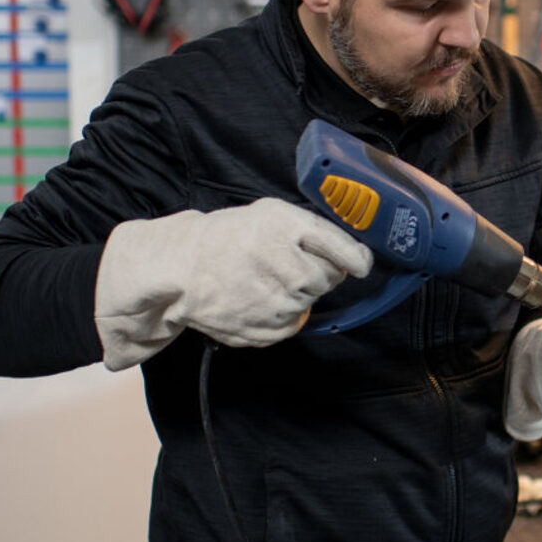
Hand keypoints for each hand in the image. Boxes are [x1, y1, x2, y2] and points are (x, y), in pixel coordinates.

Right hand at [95, 197, 372, 368]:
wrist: (181, 268)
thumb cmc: (227, 237)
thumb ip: (310, 231)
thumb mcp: (269, 214)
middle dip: (317, 270)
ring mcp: (277, 301)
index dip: (356, 258)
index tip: (360, 263)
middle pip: (328, 277)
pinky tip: (260, 297)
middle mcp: (285, 266)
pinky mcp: (266, 327)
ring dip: (298, 291)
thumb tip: (350, 257)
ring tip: (268, 278)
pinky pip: (294, 323)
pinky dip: (285, 313)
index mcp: (286, 228)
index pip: (341, 248)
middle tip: (289, 262)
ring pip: (310, 300)